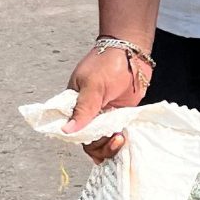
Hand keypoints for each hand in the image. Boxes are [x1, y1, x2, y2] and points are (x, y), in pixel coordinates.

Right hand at [64, 43, 149, 162]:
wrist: (133, 54)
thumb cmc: (108, 63)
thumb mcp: (93, 85)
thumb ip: (83, 109)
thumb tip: (66, 130)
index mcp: (74, 105)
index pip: (71, 131)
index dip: (81, 139)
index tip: (95, 140)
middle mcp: (87, 114)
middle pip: (88, 141)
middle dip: (100, 145)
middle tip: (115, 137)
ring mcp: (104, 116)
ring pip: (102, 142)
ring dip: (110, 146)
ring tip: (121, 137)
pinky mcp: (119, 117)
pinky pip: (115, 136)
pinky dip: (120, 142)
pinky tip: (126, 139)